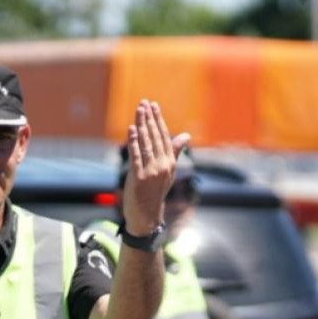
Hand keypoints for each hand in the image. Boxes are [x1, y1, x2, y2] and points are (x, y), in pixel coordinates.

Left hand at [122, 100, 189, 235]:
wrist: (147, 215)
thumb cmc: (156, 192)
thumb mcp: (168, 172)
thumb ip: (174, 152)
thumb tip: (186, 135)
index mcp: (170, 163)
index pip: (164, 137)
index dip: (158, 120)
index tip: (154, 106)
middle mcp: (163, 166)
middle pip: (155, 137)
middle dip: (149, 119)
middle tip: (144, 103)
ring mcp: (151, 172)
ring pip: (146, 144)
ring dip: (141, 125)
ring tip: (138, 111)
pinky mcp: (139, 177)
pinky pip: (136, 156)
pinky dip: (133, 142)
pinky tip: (131, 130)